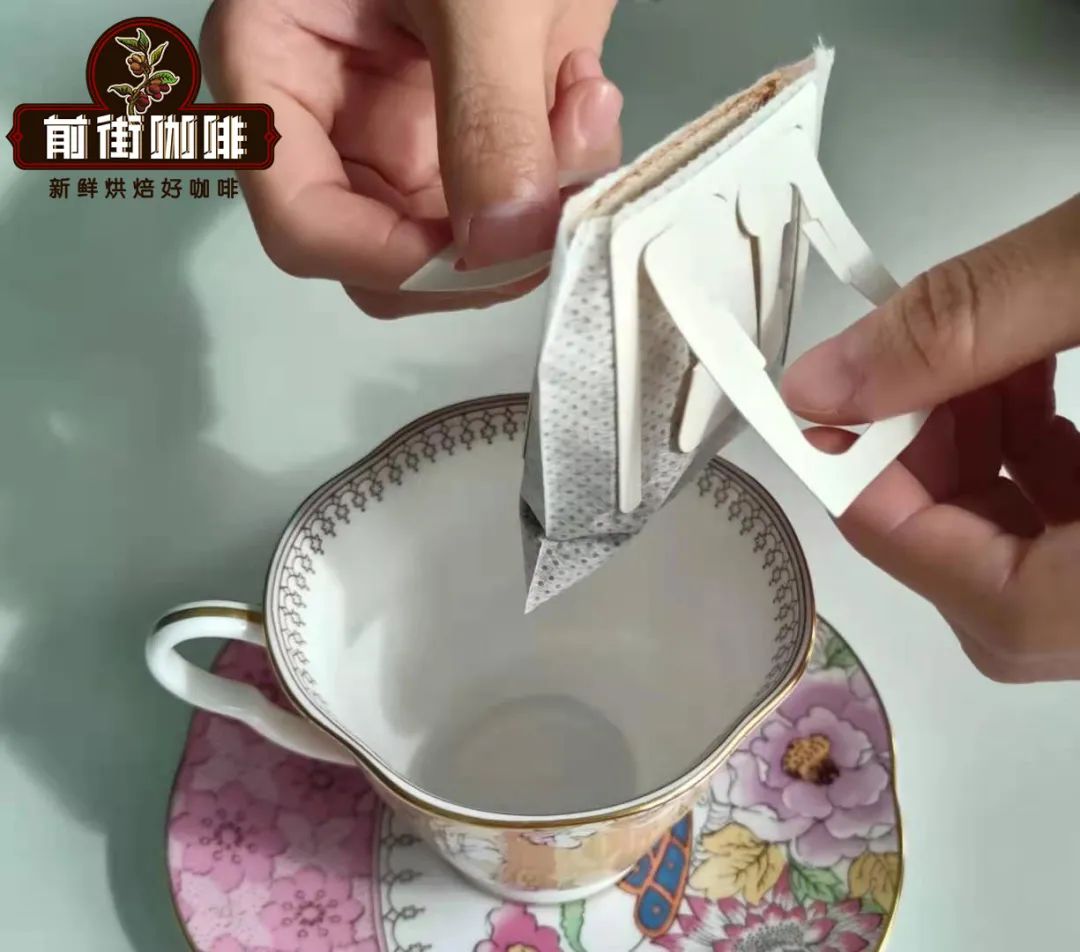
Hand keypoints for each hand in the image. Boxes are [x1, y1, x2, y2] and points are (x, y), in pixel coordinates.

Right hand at [199, 0, 620, 316]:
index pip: (301, 223)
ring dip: (536, 208)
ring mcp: (397, 134)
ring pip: (455, 248)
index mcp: (278, 70)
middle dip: (481, 247)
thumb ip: (489, 113)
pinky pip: (508, 208)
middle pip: (378, 258)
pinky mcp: (461, 137)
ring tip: (584, 101)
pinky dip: (560, 178)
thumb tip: (503, 245)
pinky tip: (585, 95)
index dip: (389, 258)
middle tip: (558, 189)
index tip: (491, 245)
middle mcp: (331, 122)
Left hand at [782, 194, 1079, 681]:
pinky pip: (1078, 530)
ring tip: (978, 362)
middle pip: (1007, 593)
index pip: (994, 602)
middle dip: (930, 479)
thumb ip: (970, 321)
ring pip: (1041, 561)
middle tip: (905, 382)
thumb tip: (819, 382)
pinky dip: (1035, 459)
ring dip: (980, 461)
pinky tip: (1025, 379)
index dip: (886, 509)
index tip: (824, 422)